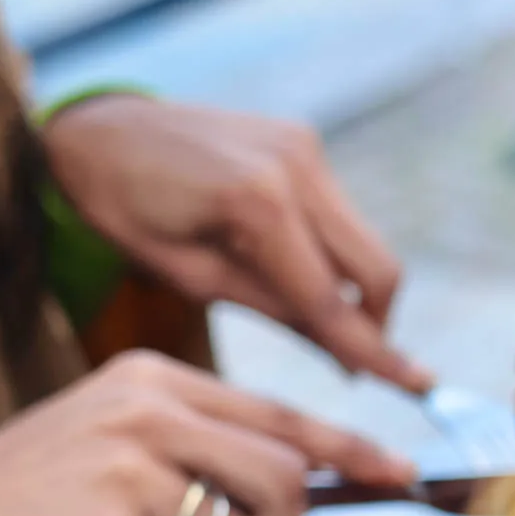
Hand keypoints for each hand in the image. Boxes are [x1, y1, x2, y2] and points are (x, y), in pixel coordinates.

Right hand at [0, 351, 413, 515]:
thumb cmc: (30, 492)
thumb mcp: (112, 433)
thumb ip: (199, 442)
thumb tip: (297, 478)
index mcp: (151, 379)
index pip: (278, 412)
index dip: (346, 446)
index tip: (395, 468)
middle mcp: (148, 411)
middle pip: (282, 476)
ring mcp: (131, 468)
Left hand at [40, 97, 432, 393]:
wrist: (96, 127)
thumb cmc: (125, 210)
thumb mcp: (191, 277)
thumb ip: (275, 310)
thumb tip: (345, 354)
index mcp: (258, 202)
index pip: (332, 298)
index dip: (374, 351)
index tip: (418, 387)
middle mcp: (295, 165)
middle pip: (376, 267)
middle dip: (376, 323)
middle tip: (356, 365)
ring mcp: (305, 147)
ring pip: (365, 243)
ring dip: (355, 290)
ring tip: (314, 321)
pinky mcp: (304, 142)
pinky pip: (341, 218)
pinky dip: (334, 257)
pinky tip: (297, 274)